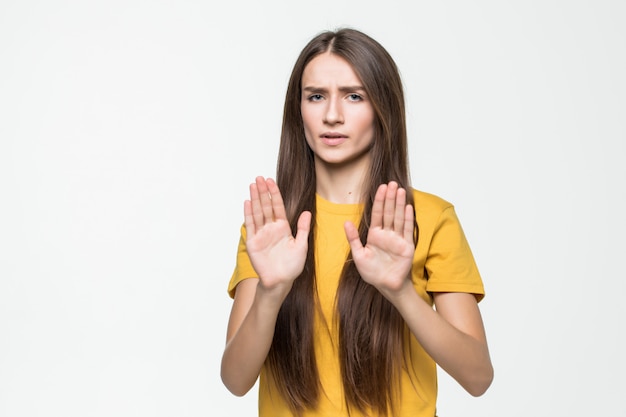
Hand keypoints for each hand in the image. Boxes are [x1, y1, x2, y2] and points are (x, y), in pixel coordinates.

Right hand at [244, 177, 310, 293]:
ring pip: (257, 213)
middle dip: (263, 192)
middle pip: (266, 206)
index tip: (271, 181)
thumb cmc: (292, 266)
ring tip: (252, 185)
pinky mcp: (253, 242)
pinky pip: (251, 226)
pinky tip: (247, 202)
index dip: (274, 194)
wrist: (281, 281)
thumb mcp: (301, 245)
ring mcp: (261, 234)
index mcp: (282, 227)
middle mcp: (270, 228)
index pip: (277, 207)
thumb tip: (307, 212)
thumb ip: (302, 228)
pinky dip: (248, 214)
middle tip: (259, 178)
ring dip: (255, 199)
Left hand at [344, 182, 414, 295]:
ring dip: (399, 204)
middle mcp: (387, 234)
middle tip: (391, 183)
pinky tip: (407, 206)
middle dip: (390, 198)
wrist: (386, 285)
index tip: (381, 187)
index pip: (377, 214)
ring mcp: (398, 239)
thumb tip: (345, 222)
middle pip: (389, 212)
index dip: (379, 200)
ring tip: (400, 190)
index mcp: (375, 235)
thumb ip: (353, 238)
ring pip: (398, 218)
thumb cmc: (372, 272)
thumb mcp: (358, 255)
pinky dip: (408, 218)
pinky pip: (407, 230)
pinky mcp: (407, 246)